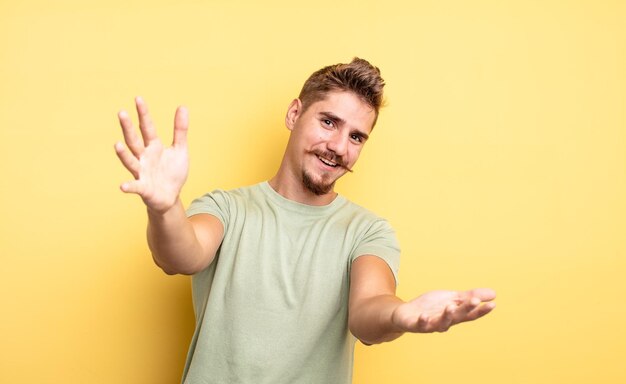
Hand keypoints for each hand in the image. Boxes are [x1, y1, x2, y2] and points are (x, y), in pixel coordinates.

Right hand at [115, 97, 188, 212]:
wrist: (171, 197)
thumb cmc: (172, 172)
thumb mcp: (180, 149)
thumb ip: (180, 130)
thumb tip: (182, 106)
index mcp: (153, 146)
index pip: (147, 127)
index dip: (143, 114)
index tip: (138, 99)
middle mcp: (144, 157)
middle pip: (134, 140)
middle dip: (128, 128)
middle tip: (121, 112)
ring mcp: (141, 172)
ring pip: (131, 161)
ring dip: (124, 154)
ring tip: (117, 144)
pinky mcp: (143, 188)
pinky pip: (135, 187)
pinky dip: (129, 186)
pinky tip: (123, 186)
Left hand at [391, 288, 495, 332]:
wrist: (407, 313)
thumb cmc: (431, 307)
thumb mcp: (452, 298)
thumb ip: (469, 297)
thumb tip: (494, 293)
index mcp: (455, 315)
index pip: (470, 314)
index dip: (481, 310)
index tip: (493, 304)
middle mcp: (445, 322)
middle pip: (458, 316)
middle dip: (466, 309)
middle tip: (475, 300)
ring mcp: (431, 325)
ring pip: (441, 323)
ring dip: (446, 315)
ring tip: (451, 306)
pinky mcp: (416, 325)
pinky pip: (420, 325)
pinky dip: (423, 321)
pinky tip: (424, 315)